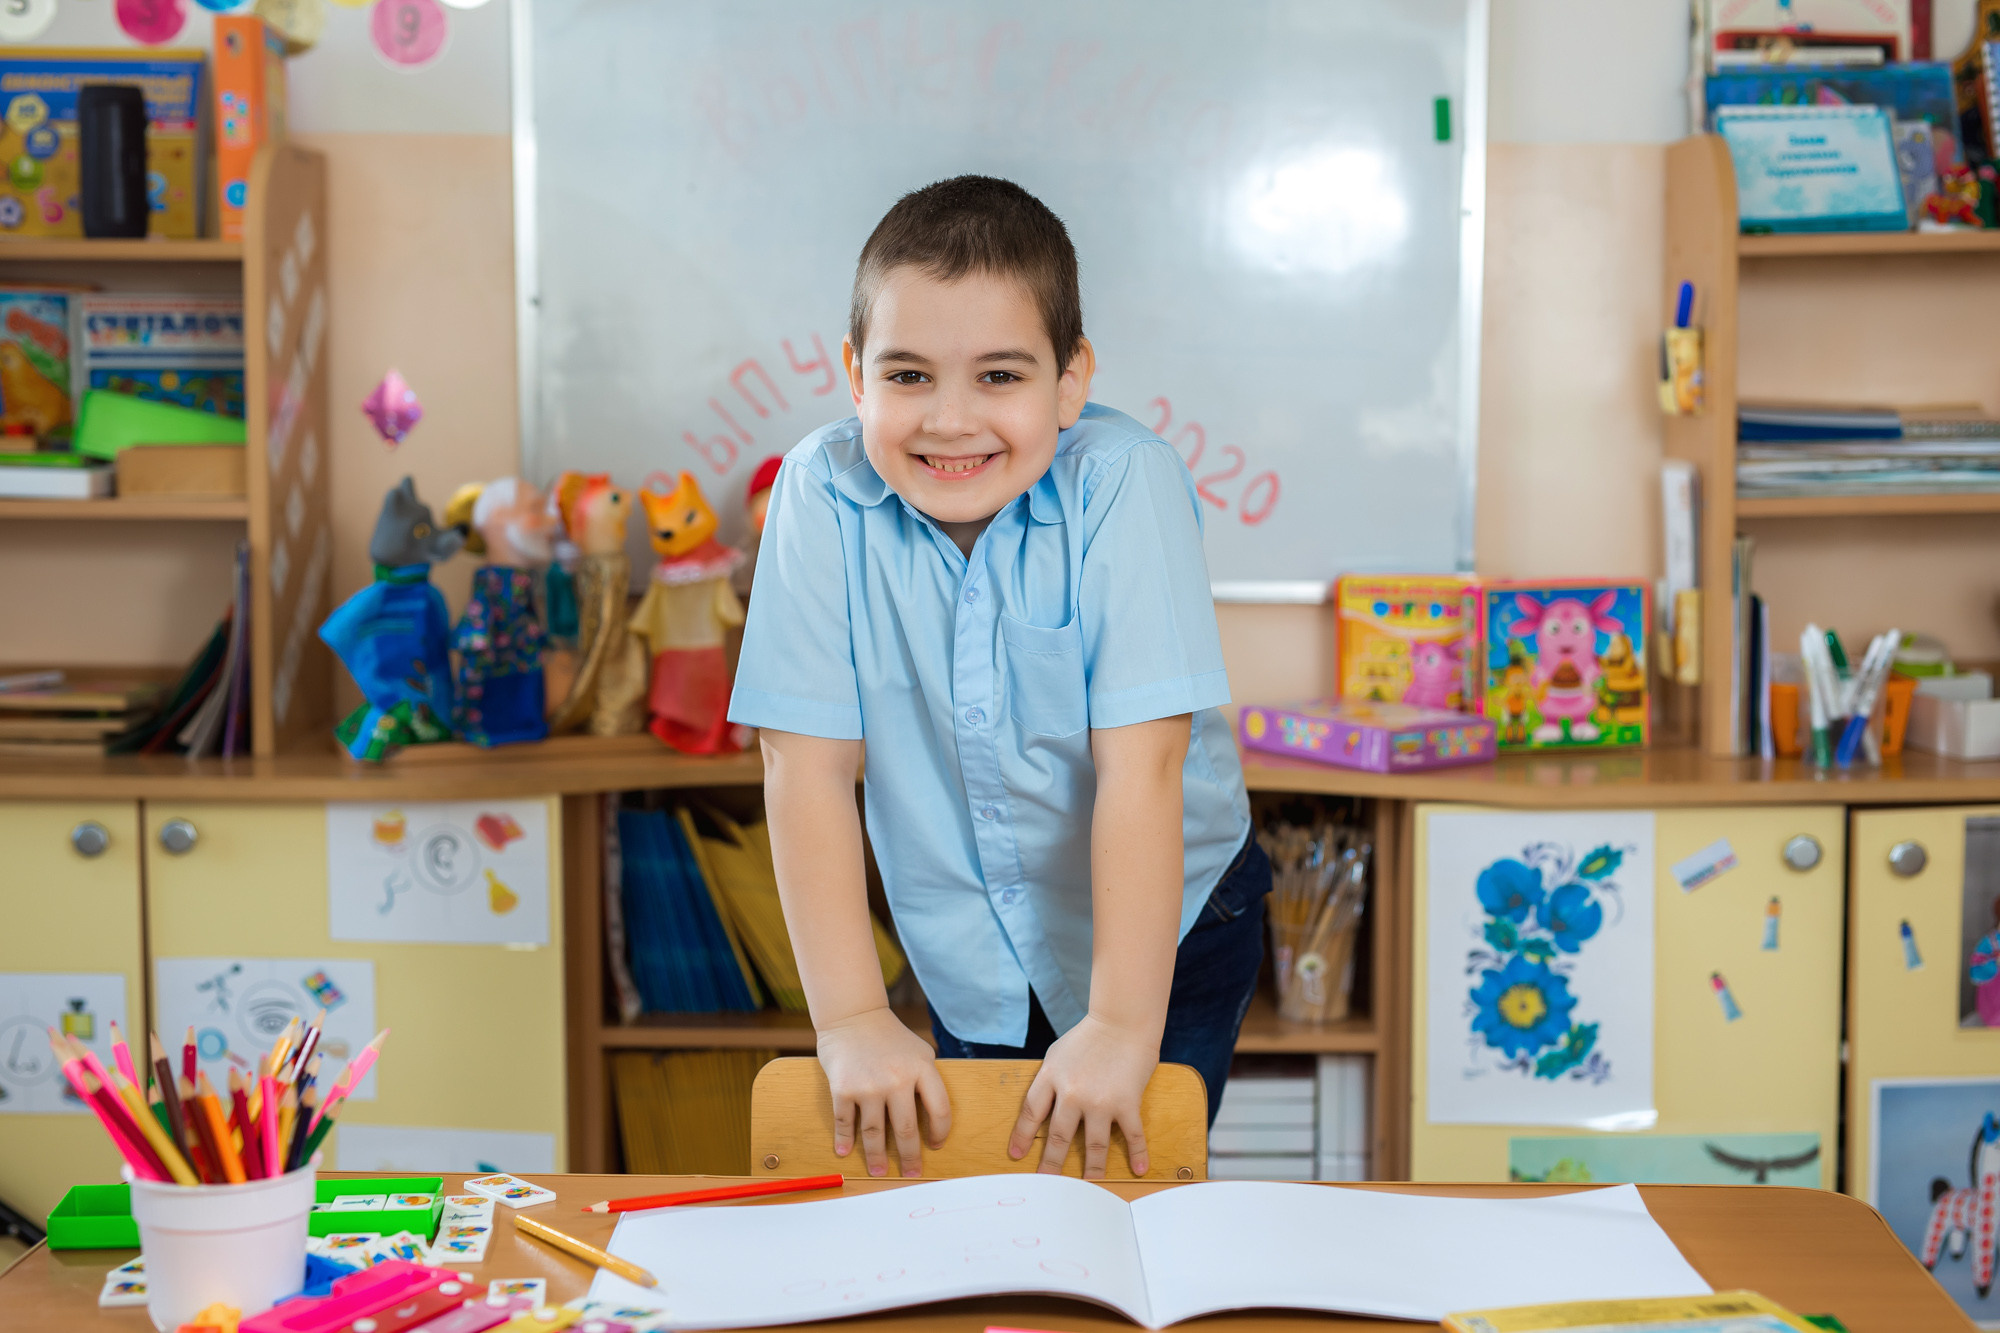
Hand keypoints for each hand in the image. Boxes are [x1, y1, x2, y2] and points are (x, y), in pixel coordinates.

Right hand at [816, 1008, 951, 1177]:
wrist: (853, 1017)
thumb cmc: (890, 1037)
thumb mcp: (920, 1052)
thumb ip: (927, 1080)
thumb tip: (933, 1119)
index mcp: (922, 1069)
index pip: (939, 1110)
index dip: (940, 1133)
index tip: (935, 1146)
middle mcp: (897, 1079)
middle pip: (906, 1129)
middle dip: (910, 1156)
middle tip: (912, 1173)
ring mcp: (868, 1086)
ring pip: (874, 1132)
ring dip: (876, 1156)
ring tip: (880, 1170)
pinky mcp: (843, 1088)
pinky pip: (845, 1122)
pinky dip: (844, 1140)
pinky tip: (845, 1152)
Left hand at [1008, 1014, 1157, 1178]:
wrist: (1123, 1021)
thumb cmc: (1089, 1036)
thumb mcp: (1057, 1054)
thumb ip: (1048, 1080)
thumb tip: (1041, 1110)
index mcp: (1051, 1078)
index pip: (1030, 1113)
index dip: (1021, 1136)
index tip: (1016, 1156)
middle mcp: (1072, 1093)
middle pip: (1058, 1135)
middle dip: (1051, 1163)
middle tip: (1046, 1182)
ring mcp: (1100, 1101)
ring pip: (1094, 1145)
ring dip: (1092, 1169)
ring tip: (1088, 1185)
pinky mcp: (1127, 1103)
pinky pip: (1131, 1135)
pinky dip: (1137, 1154)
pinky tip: (1138, 1169)